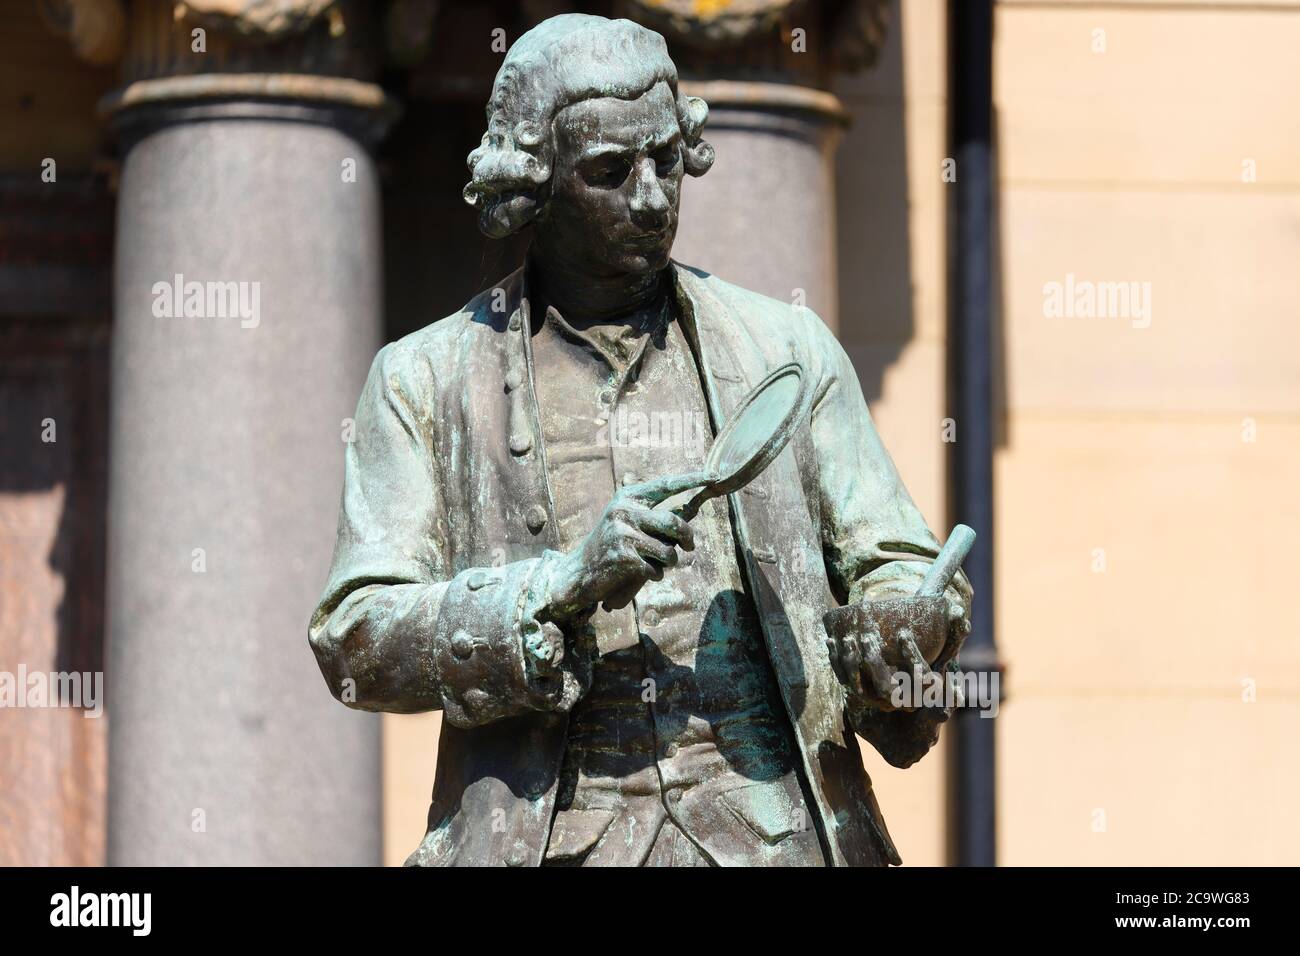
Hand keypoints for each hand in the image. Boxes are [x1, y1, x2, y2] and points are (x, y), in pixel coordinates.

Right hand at [544, 471, 709, 620]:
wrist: (580, 570)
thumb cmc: (611, 544)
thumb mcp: (626, 519)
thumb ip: (652, 513)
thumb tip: (691, 510)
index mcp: (628, 496)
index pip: (666, 485)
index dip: (692, 480)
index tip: (715, 476)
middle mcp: (625, 511)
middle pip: (674, 522)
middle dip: (688, 537)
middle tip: (690, 546)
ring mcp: (623, 535)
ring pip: (668, 551)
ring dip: (669, 561)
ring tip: (658, 562)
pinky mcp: (623, 558)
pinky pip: (656, 569)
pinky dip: (655, 575)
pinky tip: (642, 573)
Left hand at [826, 596, 967, 711]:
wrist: (907, 712)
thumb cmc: (930, 668)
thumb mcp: (946, 653)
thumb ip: (954, 633)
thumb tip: (958, 611)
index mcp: (924, 694)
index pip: (921, 680)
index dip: (912, 659)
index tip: (904, 635)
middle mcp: (901, 703)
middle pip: (886, 689)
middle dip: (874, 663)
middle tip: (868, 637)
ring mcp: (877, 703)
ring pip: (862, 689)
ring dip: (853, 663)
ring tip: (849, 638)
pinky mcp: (858, 700)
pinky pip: (845, 682)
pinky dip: (837, 662)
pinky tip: (831, 640)